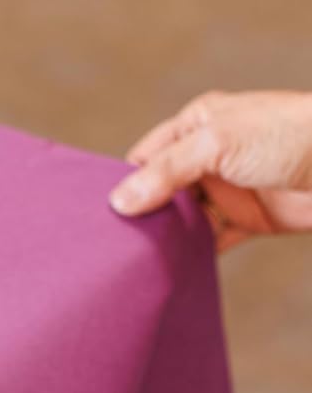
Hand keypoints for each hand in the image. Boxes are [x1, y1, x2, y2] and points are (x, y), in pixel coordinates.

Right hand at [109, 89, 311, 249]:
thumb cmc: (289, 136)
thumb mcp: (216, 143)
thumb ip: (166, 172)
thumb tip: (119, 202)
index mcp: (199, 123)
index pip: (147, 155)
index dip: (125, 182)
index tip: (103, 215)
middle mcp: (211, 155)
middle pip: (163, 190)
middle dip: (143, 214)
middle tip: (116, 245)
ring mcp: (230, 189)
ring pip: (186, 219)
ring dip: (169, 238)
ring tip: (140, 262)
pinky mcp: (250, 219)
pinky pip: (213, 242)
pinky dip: (196, 255)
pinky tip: (177, 270)